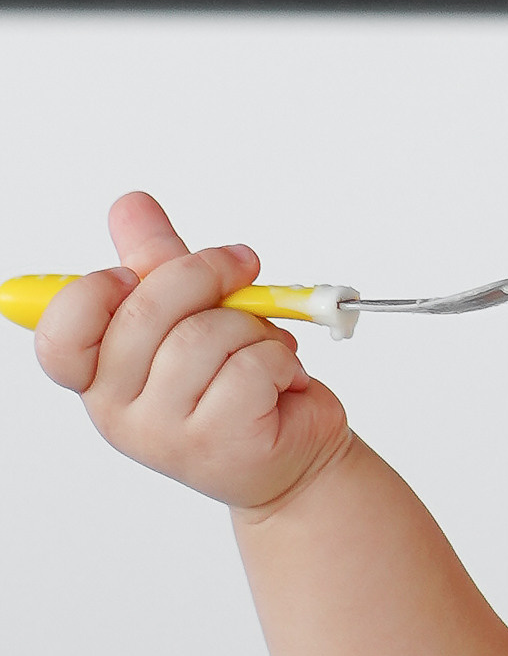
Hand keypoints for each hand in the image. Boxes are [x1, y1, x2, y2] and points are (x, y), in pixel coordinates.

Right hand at [36, 191, 350, 511]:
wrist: (296, 451)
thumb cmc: (240, 383)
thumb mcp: (193, 313)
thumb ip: (157, 261)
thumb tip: (130, 204)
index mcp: (99, 375)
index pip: (61, 333)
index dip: (95, 292)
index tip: (136, 273)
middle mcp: (118, 410)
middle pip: (146, 313)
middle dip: (207, 273)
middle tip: (244, 268)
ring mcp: (164, 433)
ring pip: (204, 337)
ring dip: (253, 328)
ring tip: (266, 349)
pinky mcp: (218, 443)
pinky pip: (250, 368)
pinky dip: (281, 359)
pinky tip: (282, 380)